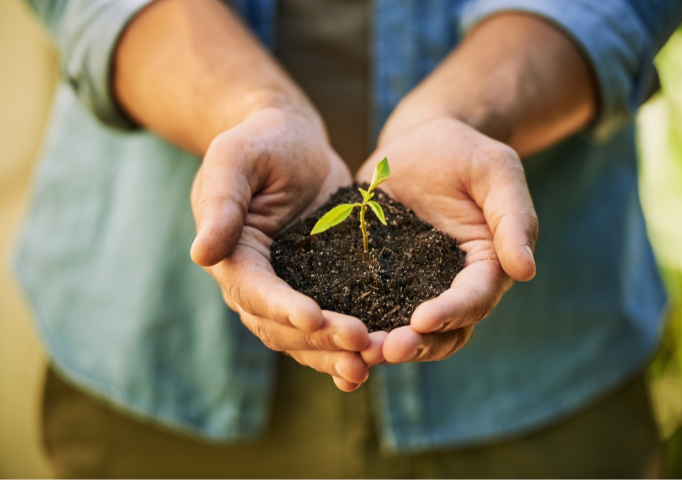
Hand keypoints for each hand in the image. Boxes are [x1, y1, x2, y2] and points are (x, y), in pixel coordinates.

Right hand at [190, 105, 374, 390]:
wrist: (293, 143)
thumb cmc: (261, 141)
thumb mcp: (236, 158)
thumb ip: (221, 202)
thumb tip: (202, 254)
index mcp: (232, 255)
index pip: (253, 290)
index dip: (282, 307)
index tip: (314, 318)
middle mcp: (256, 282)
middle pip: (281, 326)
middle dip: (319, 339)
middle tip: (360, 345)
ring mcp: (289, 289)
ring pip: (305, 337)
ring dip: (334, 353)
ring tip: (372, 363)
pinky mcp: (320, 286)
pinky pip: (330, 324)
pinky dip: (346, 346)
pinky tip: (374, 361)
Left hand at [357, 115, 537, 364]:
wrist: (418, 142)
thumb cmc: (464, 152)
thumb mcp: (496, 172)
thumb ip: (513, 218)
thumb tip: (526, 271)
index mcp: (487, 267)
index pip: (474, 299)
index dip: (451, 313)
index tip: (422, 320)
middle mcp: (451, 286)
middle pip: (442, 331)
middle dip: (415, 345)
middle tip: (383, 350)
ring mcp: (413, 286)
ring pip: (405, 331)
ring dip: (384, 344)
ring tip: (356, 350)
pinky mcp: (379, 278)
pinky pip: (369, 309)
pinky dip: (356, 325)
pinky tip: (329, 331)